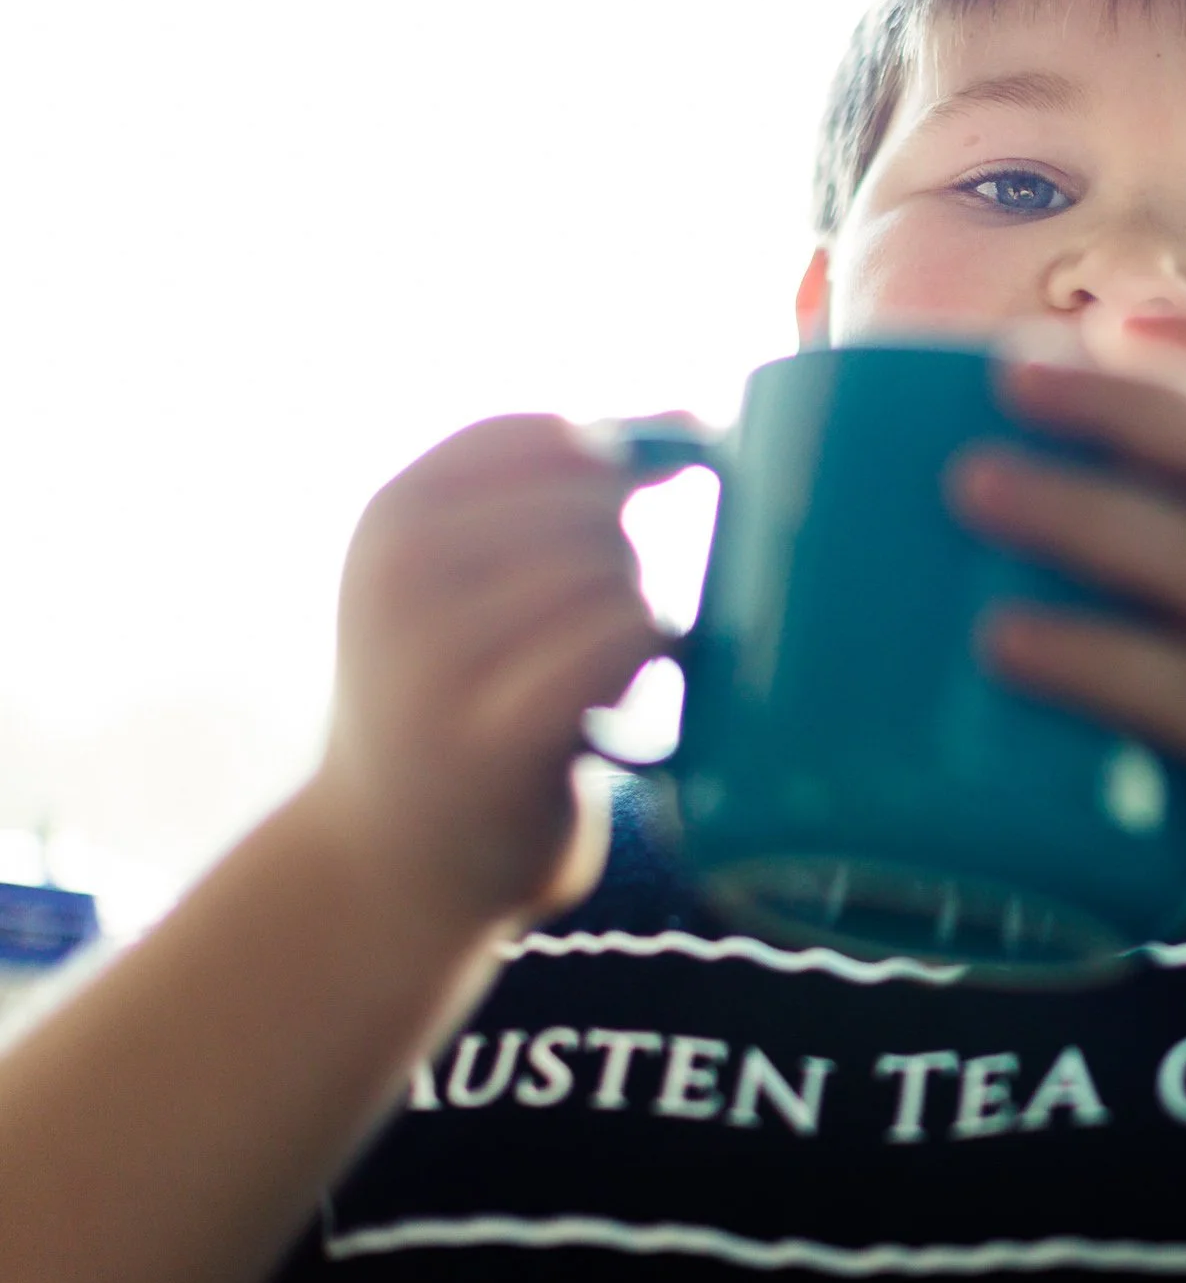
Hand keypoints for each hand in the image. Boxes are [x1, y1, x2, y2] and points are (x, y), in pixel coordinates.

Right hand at [309, 415, 665, 931]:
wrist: (389, 863)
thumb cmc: (461, 700)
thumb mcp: (461, 578)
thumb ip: (549, 498)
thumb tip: (698, 419)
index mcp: (397, 515)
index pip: (548, 431)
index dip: (633, 448)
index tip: (676, 482)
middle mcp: (402, 570)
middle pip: (595, 503)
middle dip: (630, 560)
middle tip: (596, 634)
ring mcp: (437, 653)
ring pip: (617, 573)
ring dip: (641, 622)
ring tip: (591, 680)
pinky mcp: (493, 735)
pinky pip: (622, 639)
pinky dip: (646, 666)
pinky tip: (610, 708)